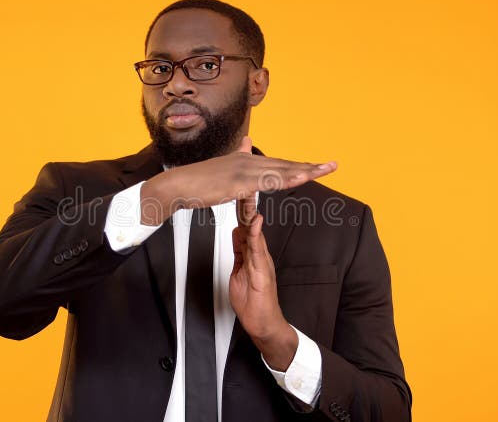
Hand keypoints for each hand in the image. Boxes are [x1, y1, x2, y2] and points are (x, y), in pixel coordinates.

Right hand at [140, 136, 336, 224]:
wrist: (177, 185)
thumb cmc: (197, 182)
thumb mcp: (222, 168)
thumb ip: (237, 157)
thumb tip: (247, 142)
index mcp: (245, 160)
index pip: (278, 163)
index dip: (299, 165)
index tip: (318, 166)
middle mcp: (247, 161)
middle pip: (284, 164)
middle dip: (309, 166)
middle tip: (332, 166)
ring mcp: (242, 170)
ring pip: (279, 171)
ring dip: (303, 172)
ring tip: (322, 171)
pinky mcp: (236, 182)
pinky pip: (265, 182)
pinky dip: (283, 180)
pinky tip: (296, 181)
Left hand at [230, 172, 297, 370]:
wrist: (263, 323)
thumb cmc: (253, 299)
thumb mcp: (241, 268)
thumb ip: (241, 248)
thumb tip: (237, 231)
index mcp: (253, 248)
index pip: (246, 217)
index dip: (240, 197)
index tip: (235, 179)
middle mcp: (259, 249)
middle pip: (252, 217)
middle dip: (249, 195)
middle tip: (245, 173)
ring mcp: (262, 259)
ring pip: (256, 229)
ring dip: (252, 209)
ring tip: (249, 189)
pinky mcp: (262, 271)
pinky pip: (258, 250)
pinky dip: (255, 235)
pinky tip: (254, 222)